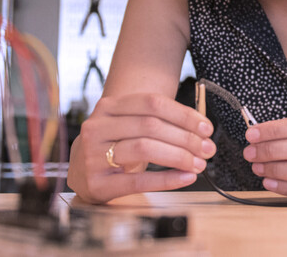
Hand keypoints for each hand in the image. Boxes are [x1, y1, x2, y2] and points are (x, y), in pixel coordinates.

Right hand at [66, 93, 215, 203]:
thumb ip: (156, 121)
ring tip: (198, 163)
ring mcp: (94, 154)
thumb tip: (200, 130)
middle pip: (151, 126)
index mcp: (108, 107)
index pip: (152, 103)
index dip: (183, 114)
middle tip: (207, 148)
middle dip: (186, 137)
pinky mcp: (97, 182)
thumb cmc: (112, 145)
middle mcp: (98, 126)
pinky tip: (185, 177)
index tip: (206, 127)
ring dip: (178, 156)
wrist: (79, 172)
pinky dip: (166, 179)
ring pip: (145, 149)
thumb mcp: (126, 125)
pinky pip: (138, 181)